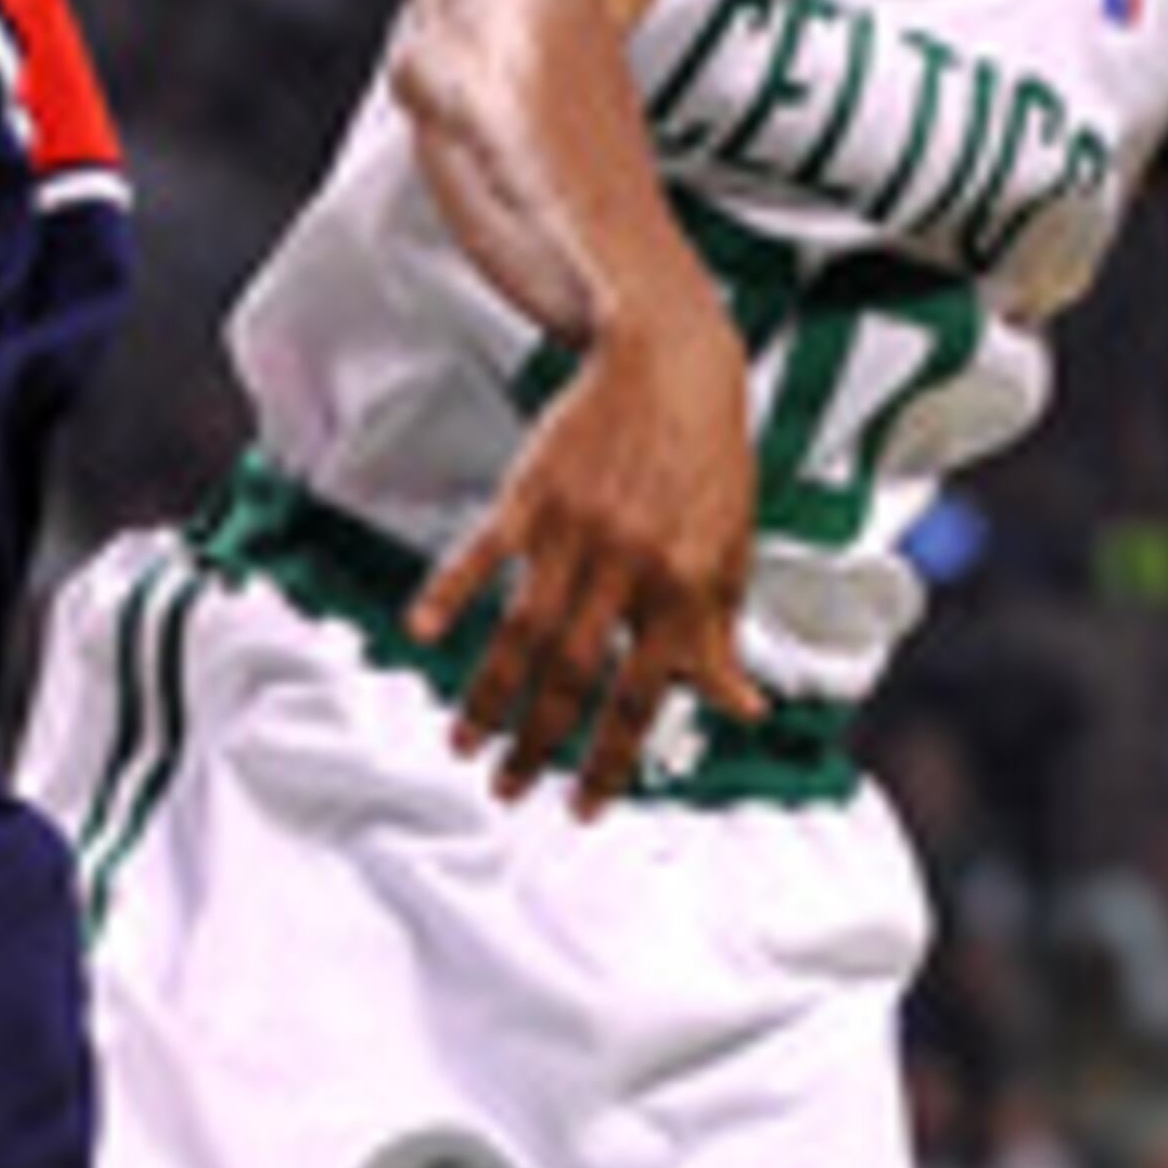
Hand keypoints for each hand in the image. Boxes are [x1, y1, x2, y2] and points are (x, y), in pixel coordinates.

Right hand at [409, 294, 764, 811]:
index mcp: (685, 588)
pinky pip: (484, 554)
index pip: (643, 696)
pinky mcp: (532, 495)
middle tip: (509, 788)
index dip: (610, 760)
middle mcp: (629, 566)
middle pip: (572, 677)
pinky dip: (451, 594)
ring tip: (465, 743)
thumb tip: (742, 708)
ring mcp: (575, 531)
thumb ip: (724, 634)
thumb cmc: (709, 459)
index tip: (584, 804)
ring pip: (523, 631)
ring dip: (489, 695)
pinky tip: (425, 634)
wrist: (672, 363)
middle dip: (538, 745)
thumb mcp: (734, 550)